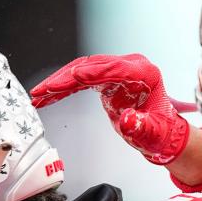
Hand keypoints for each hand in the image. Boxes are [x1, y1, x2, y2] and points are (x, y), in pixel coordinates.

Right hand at [30, 53, 191, 163]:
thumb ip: (143, 128)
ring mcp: (117, 72)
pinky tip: (46, 98)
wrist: (163, 134)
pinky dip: (63, 90)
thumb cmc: (162, 132)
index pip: (114, 68)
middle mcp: (130, 67)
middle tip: (44, 90)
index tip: (72, 77)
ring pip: (82, 71)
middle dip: (65, 78)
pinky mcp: (106, 81)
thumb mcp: (155, 134)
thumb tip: (129, 121)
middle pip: (92, 66)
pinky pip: (80, 81)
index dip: (91, 73)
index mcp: (145, 73)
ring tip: (38, 95)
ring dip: (59, 83)